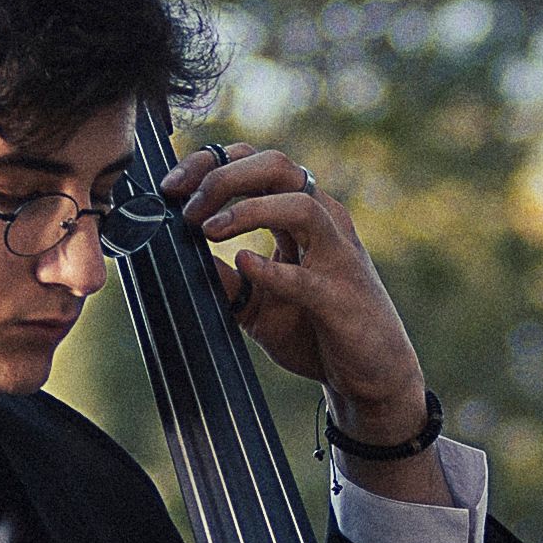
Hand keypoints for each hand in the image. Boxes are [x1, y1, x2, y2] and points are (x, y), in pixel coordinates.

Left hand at [168, 143, 449, 497]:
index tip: (173, 186)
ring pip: (300, 206)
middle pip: (278, 167)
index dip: (213, 163)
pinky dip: (274, 269)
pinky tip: (245, 264)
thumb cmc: (316, 330)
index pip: (258, 163)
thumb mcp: (257, 304)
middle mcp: (325, 224)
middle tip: (186, 205)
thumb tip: (176, 261)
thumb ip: (224, 280)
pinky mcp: (342, 299)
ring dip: (248, 210)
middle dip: (225, 176)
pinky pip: (308, 277)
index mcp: (303, 215)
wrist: (369, 378)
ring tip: (208, 229)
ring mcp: (338, 258)